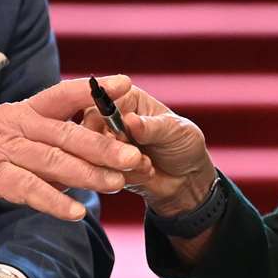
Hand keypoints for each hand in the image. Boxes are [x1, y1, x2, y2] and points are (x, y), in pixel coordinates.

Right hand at [0, 76, 148, 220]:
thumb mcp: (3, 132)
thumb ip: (40, 140)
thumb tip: (79, 155)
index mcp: (21, 111)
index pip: (63, 94)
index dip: (94, 89)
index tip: (125, 83)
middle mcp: (15, 124)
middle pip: (67, 132)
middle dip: (104, 143)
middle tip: (135, 154)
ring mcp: (2, 149)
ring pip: (53, 160)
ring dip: (89, 174)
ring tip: (118, 184)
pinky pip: (27, 189)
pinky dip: (53, 201)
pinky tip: (75, 211)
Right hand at [83, 79, 216, 216]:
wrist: (187, 178)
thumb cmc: (183, 144)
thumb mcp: (174, 131)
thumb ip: (150, 127)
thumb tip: (130, 120)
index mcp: (127, 98)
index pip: (101, 105)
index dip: (106, 122)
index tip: (122, 136)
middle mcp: (110, 119)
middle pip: (89, 130)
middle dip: (113, 148)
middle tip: (137, 156)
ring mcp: (106, 144)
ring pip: (95, 155)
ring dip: (122, 164)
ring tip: (147, 165)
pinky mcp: (106, 166)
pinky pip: (102, 174)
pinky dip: (125, 176)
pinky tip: (146, 172)